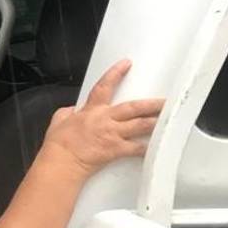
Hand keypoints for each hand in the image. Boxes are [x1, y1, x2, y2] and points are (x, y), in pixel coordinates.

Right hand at [40, 60, 164, 176]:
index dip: (115, 74)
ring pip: (140, 125)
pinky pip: (136, 148)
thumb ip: (66, 113)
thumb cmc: (58, 146)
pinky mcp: (116, 150)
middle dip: (151, 103)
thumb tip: (71, 110)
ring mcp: (112, 134)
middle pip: (133, 107)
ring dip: (156, 121)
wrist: (61, 162)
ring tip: (169, 119)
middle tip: (165, 100)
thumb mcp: (57, 122)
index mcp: (91, 111)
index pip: (104, 87)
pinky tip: (157, 146)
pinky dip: (147, 148)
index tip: (126, 64)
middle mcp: (105, 120)